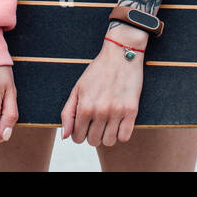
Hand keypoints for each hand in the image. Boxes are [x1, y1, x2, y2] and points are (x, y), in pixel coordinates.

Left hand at [60, 29, 147, 145]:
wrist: (121, 54)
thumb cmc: (97, 71)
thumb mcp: (77, 89)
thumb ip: (68, 113)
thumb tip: (65, 136)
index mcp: (85, 106)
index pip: (77, 137)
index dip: (79, 133)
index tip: (84, 125)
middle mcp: (100, 111)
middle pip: (93, 141)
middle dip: (93, 134)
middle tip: (96, 122)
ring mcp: (117, 112)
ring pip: (109, 142)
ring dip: (107, 135)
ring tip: (108, 122)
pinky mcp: (132, 110)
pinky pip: (125, 137)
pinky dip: (121, 133)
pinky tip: (119, 122)